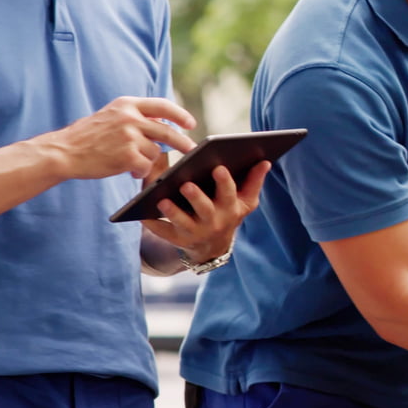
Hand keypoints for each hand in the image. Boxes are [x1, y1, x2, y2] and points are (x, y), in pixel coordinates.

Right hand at [40, 96, 195, 180]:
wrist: (65, 152)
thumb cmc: (87, 137)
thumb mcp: (111, 116)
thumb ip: (135, 117)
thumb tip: (163, 124)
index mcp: (126, 104)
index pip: (162, 105)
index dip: (180, 114)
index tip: (190, 123)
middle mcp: (130, 117)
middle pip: (167, 131)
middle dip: (182, 142)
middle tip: (191, 149)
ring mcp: (129, 136)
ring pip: (155, 151)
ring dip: (147, 159)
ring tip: (130, 161)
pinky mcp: (127, 156)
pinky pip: (145, 166)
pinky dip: (139, 171)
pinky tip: (128, 170)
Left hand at [142, 160, 269, 262]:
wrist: (212, 246)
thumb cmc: (228, 213)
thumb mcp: (245, 202)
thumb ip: (254, 181)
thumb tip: (265, 161)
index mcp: (231, 208)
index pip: (230, 194)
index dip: (225, 182)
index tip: (219, 167)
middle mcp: (214, 222)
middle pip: (205, 209)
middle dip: (197, 198)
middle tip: (186, 184)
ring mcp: (195, 232)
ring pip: (182, 222)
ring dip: (172, 212)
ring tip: (162, 200)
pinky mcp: (178, 240)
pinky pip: (163, 232)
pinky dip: (153, 224)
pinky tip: (143, 213)